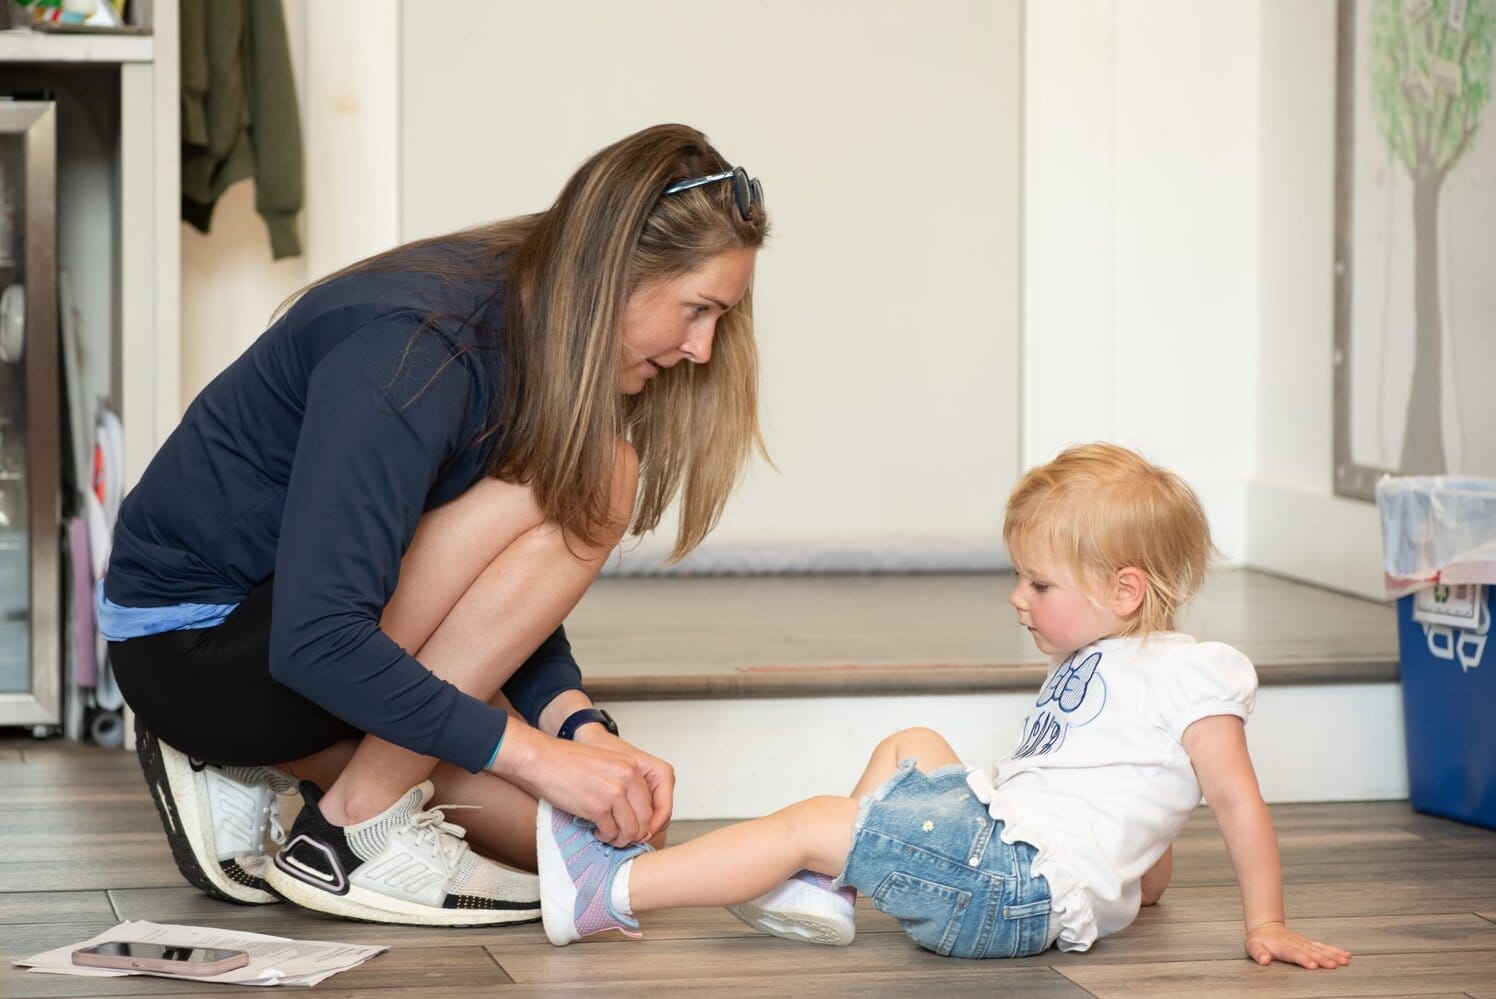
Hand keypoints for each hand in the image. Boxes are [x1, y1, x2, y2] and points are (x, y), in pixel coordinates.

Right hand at [489, 723, 653, 845]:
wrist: (542, 760)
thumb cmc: (569, 763)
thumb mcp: (608, 765)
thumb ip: (625, 783)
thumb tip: (637, 813)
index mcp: (632, 767)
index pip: (652, 803)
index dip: (645, 821)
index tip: (635, 828)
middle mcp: (628, 778)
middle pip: (645, 819)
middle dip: (634, 833)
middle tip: (622, 836)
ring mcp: (614, 792)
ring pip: (630, 830)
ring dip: (620, 838)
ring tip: (609, 834)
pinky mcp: (597, 807)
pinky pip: (610, 833)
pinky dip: (604, 836)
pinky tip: (596, 830)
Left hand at [1244, 922, 1351, 969]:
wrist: (1265, 927)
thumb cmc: (1259, 940)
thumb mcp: (1252, 946)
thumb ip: (1258, 953)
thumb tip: (1263, 960)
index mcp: (1283, 947)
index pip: (1294, 953)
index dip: (1303, 959)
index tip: (1312, 965)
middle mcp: (1296, 944)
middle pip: (1311, 952)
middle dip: (1323, 959)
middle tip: (1334, 965)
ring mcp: (1304, 944)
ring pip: (1320, 949)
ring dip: (1333, 955)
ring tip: (1345, 961)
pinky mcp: (1309, 944)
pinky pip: (1323, 947)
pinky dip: (1335, 951)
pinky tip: (1346, 955)